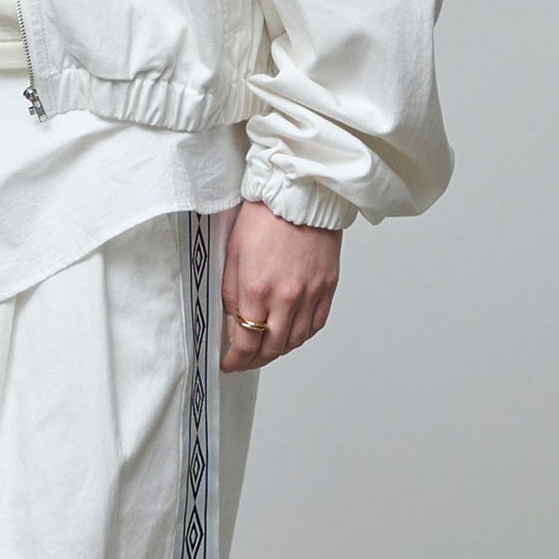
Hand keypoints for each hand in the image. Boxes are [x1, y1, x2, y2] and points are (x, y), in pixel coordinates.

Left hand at [220, 201, 341, 372]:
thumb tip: (232, 326)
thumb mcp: (232, 257)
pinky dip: (302, 335)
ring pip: (296, 340)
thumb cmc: (263, 218)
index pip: (246, 343)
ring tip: (266, 348)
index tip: (230, 363)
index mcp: (258, 290)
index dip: (236, 360)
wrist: (298, 194)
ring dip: (278, 350)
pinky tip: (290, 333)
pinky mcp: (328, 286)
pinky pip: (316, 325)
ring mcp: (311, 293)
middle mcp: (287, 297)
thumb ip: (232, 297)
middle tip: (245, 361)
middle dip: (254, 360)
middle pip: (272, 348)